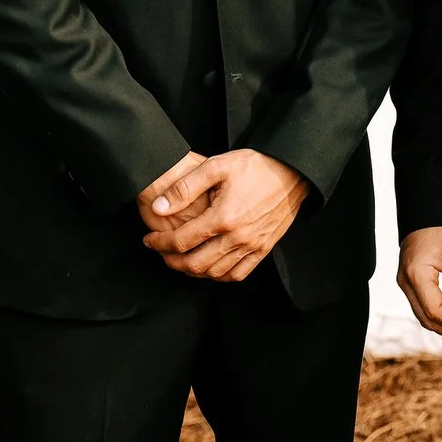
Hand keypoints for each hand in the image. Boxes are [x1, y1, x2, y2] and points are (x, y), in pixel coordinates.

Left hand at [139, 149, 309, 281]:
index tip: (149, 239)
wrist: (292, 171)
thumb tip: (159, 208)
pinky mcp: (264, 248)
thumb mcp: (216, 166)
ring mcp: (253, 246)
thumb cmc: (255, 166)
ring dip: (193, 271)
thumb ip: (185, 187)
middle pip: (195, 264)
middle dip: (172, 261)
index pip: (181, 241)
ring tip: (181, 259)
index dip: (159, 243)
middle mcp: (238, 237)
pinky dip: (220, 276)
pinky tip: (210, 267)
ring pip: (215, 273)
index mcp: (223, 217)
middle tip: (161, 252)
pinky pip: (238, 274)